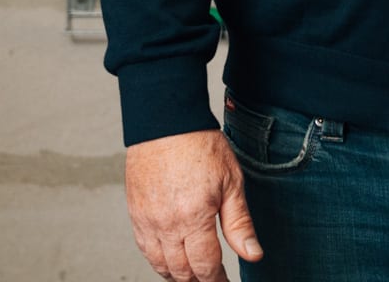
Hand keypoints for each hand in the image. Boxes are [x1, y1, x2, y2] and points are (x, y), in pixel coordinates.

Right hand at [125, 129, 262, 280]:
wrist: (166, 121)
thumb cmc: (200, 145)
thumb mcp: (231, 182)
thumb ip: (239, 224)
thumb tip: (253, 255)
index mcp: (193, 217)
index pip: (205, 266)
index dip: (217, 280)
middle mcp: (166, 224)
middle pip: (182, 270)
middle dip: (199, 280)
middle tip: (212, 279)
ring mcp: (147, 221)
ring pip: (160, 264)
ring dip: (178, 275)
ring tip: (193, 275)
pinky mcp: (135, 213)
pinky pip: (144, 249)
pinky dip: (158, 261)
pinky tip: (170, 260)